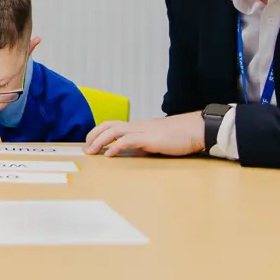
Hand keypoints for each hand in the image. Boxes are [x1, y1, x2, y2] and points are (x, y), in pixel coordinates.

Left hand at [85, 112, 204, 156]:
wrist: (193, 130)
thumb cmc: (178, 136)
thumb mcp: (156, 139)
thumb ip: (143, 143)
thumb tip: (132, 152)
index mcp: (137, 126)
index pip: (112, 124)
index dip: (98, 131)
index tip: (90, 142)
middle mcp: (136, 126)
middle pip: (108, 126)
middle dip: (94, 136)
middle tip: (85, 149)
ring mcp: (141, 131)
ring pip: (113, 131)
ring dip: (99, 141)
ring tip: (91, 151)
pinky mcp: (148, 139)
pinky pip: (127, 141)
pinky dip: (115, 147)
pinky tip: (109, 155)